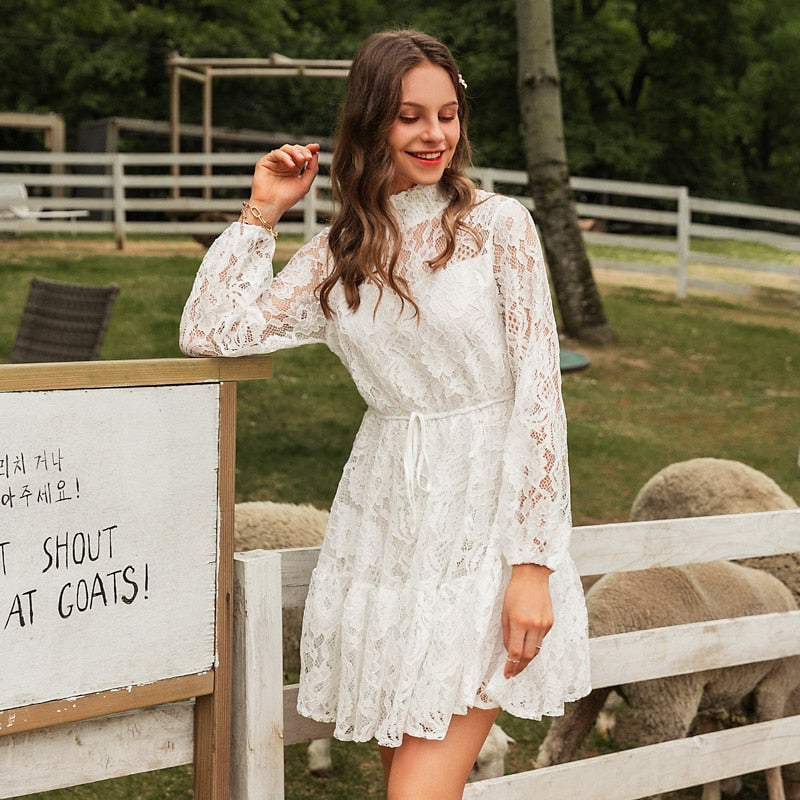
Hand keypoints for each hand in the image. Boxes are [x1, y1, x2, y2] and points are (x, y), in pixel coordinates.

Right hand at [246, 142, 320, 226]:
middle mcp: (284, 164)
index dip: (309, 149)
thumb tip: (316, 153)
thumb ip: (312, 169)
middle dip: (303, 151)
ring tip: (302, 160)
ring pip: (286, 149)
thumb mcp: (305, 184)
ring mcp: (274, 162)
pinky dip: (285, 157)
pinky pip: (276, 153)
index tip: (316, 147)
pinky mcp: (265, 162)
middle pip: (295, 150)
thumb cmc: (287, 198)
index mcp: (294, 169)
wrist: (272, 206)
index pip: (302, 155)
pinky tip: (291, 165)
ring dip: (295, 152)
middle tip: (308, 156)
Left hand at [502, 563, 552, 677]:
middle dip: (519, 667)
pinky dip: (533, 644)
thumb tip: (509, 652)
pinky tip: (527, 644)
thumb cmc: (514, 592)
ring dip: (527, 659)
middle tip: (512, 673)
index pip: (515, 652)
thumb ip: (506, 634)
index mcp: (519, 622)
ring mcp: (544, 624)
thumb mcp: (504, 612)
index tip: (507, 674)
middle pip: (528, 656)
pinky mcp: (550, 622)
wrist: (532, 576)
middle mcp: (534, 625)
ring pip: (536, 650)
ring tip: (518, 664)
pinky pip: (541, 639)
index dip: (510, 666)